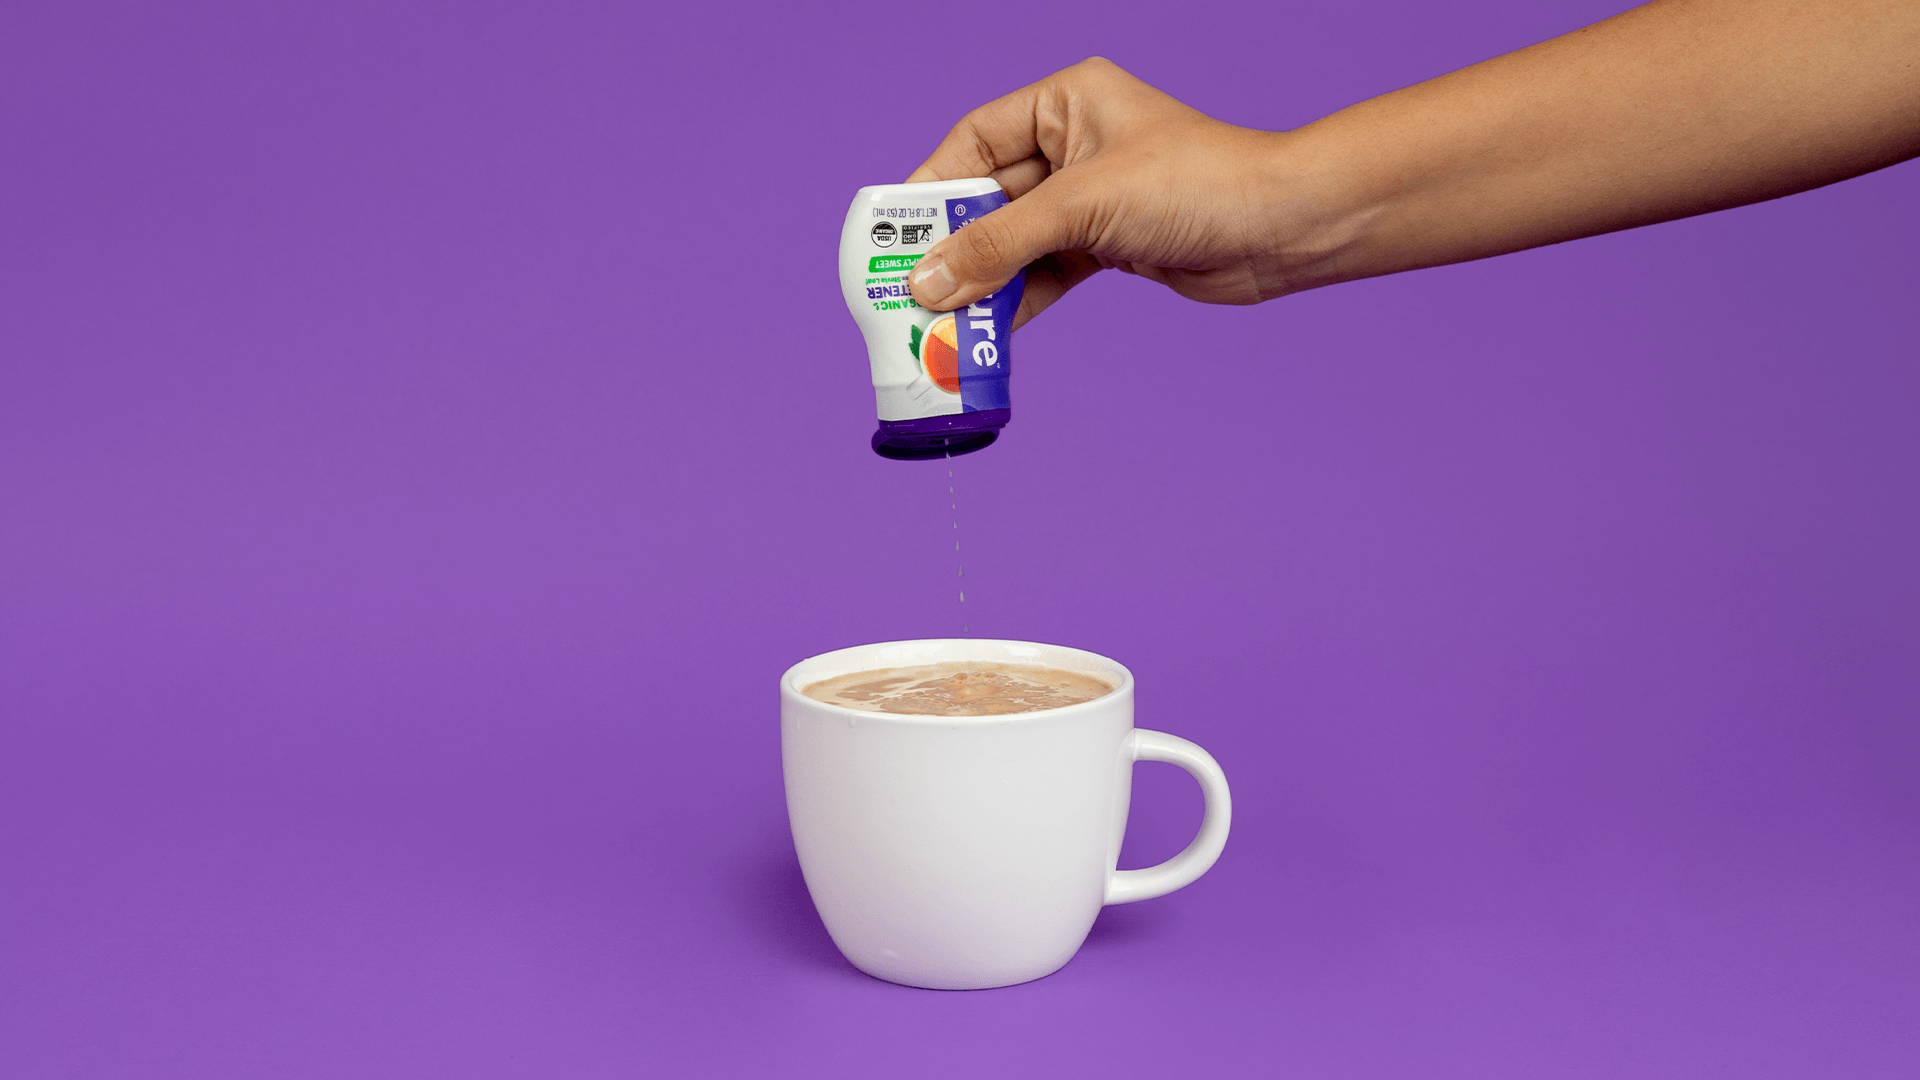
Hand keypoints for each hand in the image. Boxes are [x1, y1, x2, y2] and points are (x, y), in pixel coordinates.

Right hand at [905, 58, 1325, 327]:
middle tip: (911, 292)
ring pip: (1015, 241)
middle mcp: (1074, 145)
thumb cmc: (1198, 185)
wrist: (1281, 229)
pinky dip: (1018, 300)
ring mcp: (1091, 198)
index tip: (894, 235)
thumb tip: (929, 281)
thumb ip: (1001, 244)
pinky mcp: (1108, 244)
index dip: (931, 187)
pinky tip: (990, 330)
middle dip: (953, 247)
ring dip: (982, 282)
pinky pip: (1044, 272)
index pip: (974, 140)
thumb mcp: (1083, 207)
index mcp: (1065, 102)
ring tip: (944, 321)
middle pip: (988, 197)